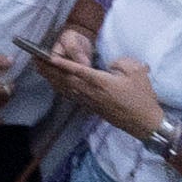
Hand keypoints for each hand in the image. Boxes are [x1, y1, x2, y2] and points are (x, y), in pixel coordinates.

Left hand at [44, 36, 159, 136]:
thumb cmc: (142, 97)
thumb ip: (121, 63)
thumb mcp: (137, 72)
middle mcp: (92, 92)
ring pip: (68, 89)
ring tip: (41, 70)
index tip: (50, 58)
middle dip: (51, 71)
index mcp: (102, 82)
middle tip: (36, 61)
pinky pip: (73, 96)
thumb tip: (109, 65)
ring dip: (53, 79)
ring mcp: (91, 102)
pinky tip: (57, 85)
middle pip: (66, 80)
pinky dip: (62, 89)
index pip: (79, 71)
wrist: (145, 123)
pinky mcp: (93, 108)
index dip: (64, 64)